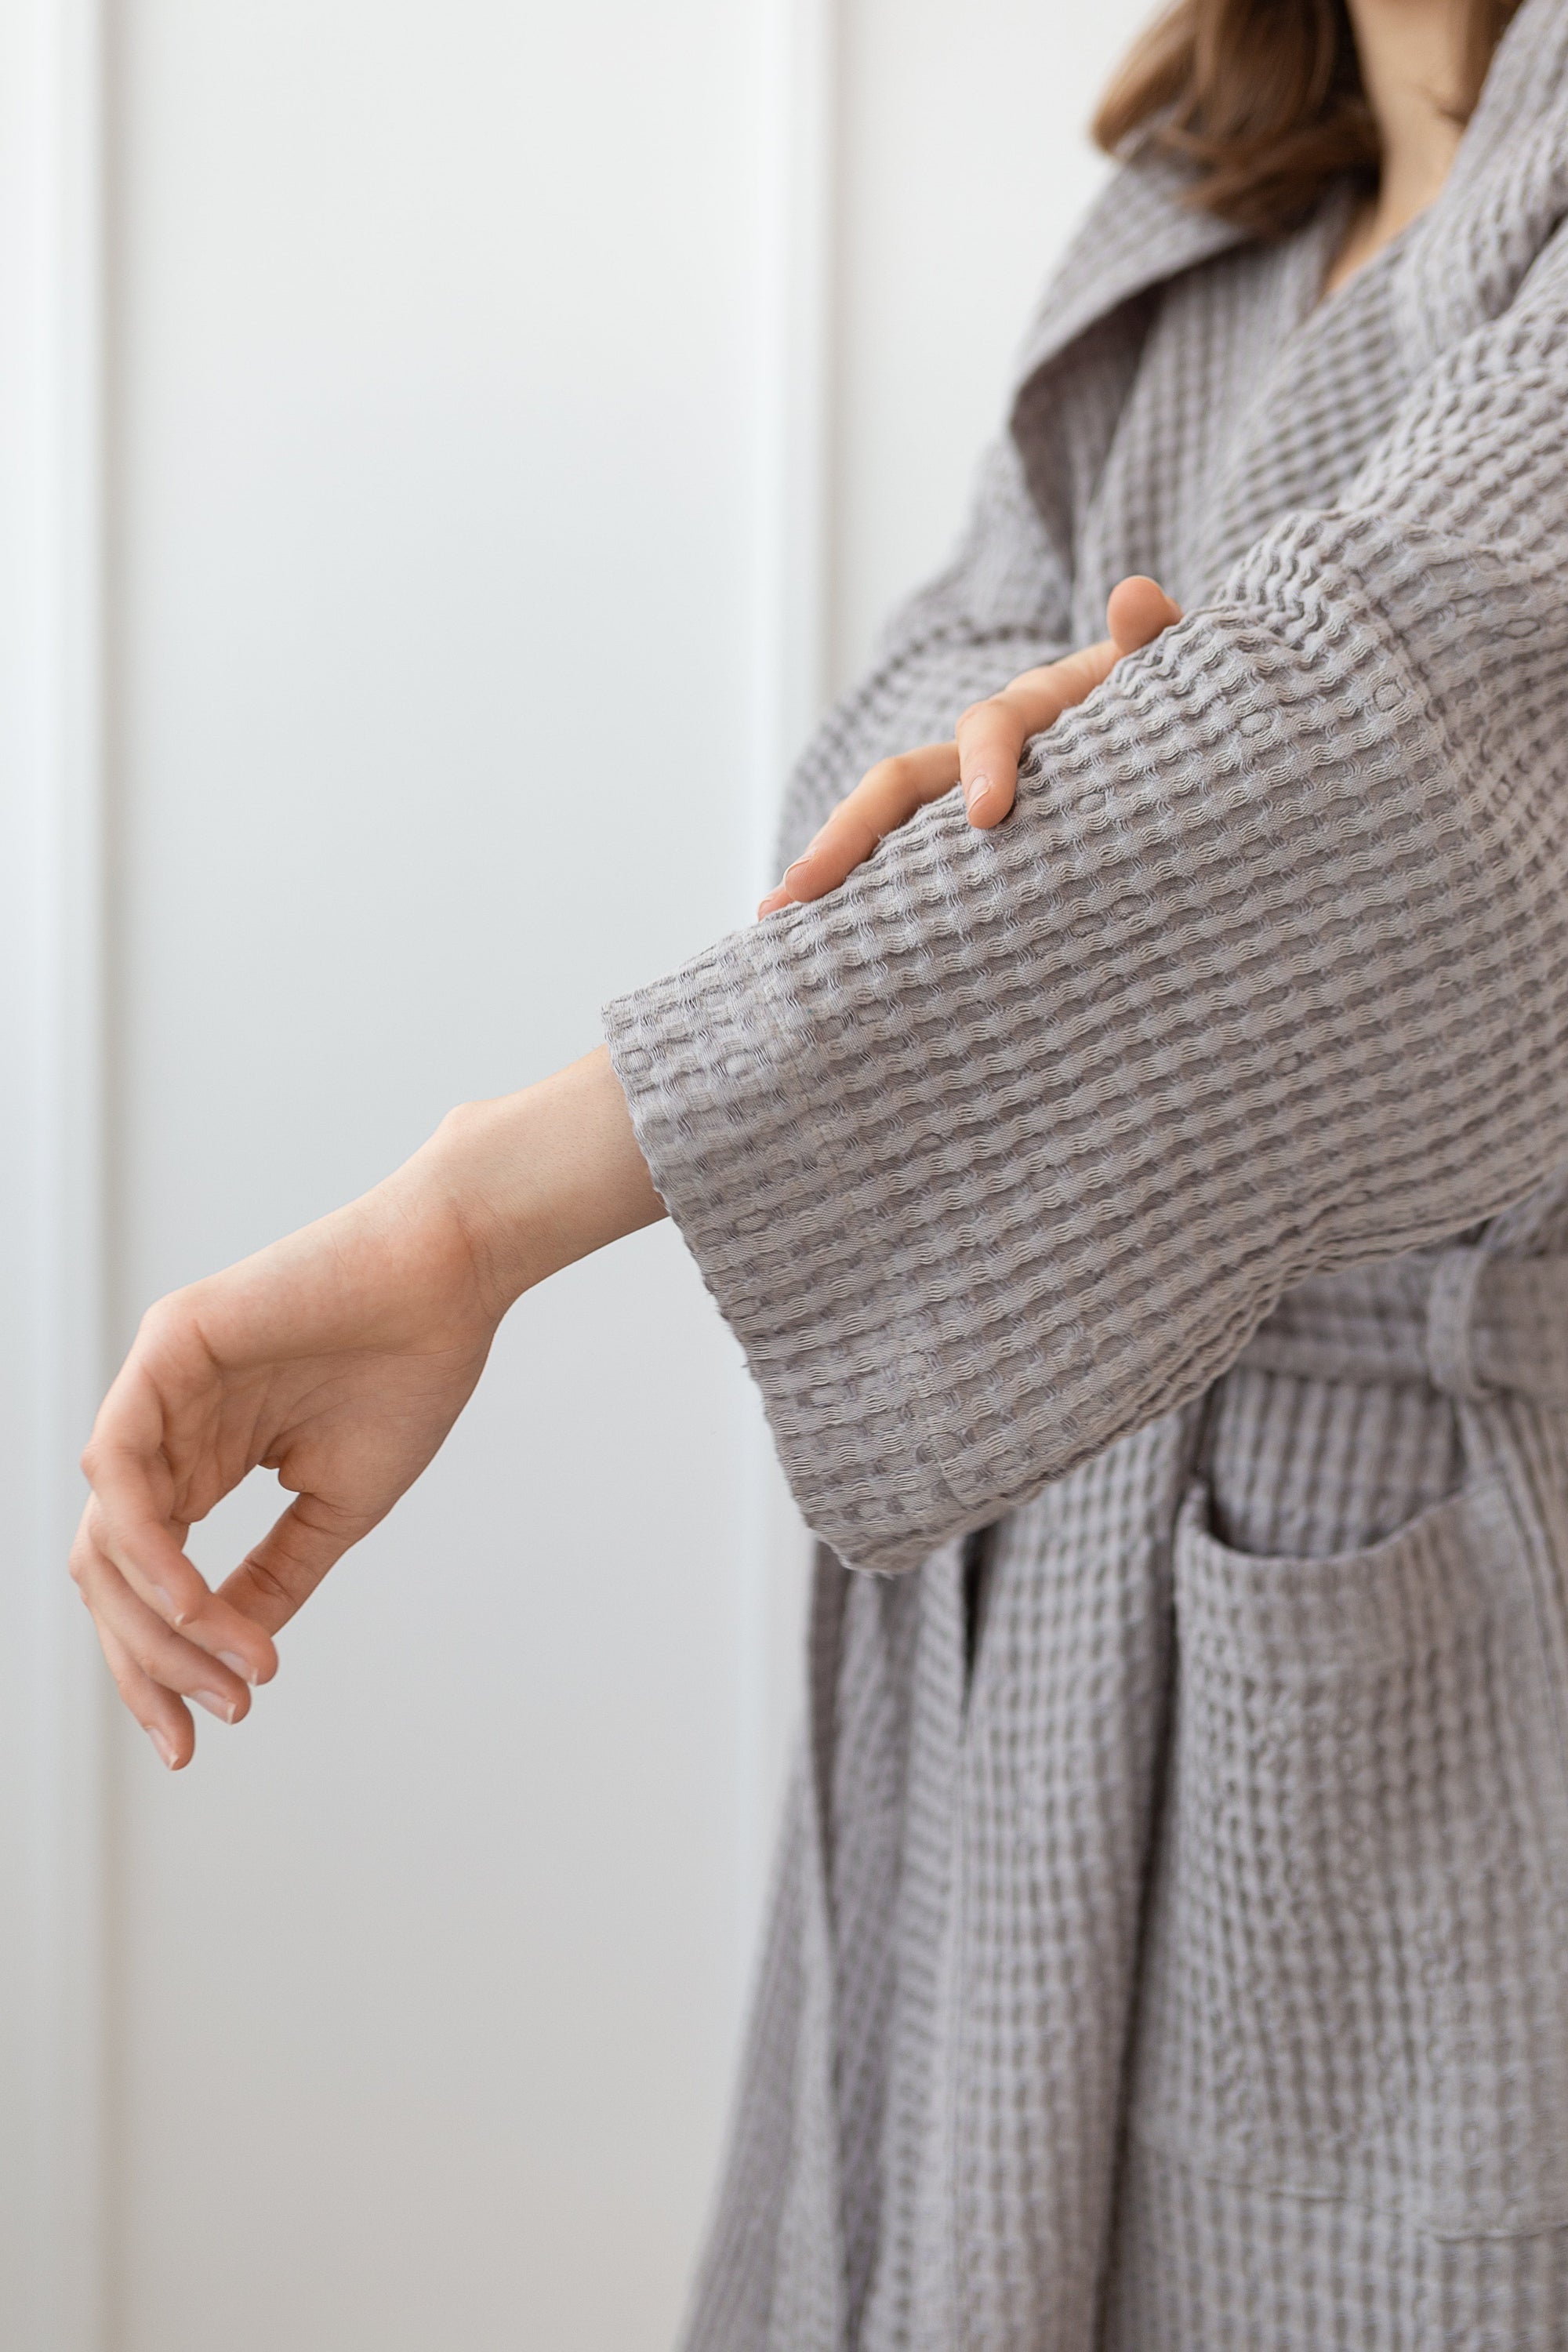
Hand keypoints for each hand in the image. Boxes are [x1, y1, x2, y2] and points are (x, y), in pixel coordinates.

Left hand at [71, 1050, 662, 1768]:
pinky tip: (191, 1597)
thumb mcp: (336, 1506)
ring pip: (106, 1531)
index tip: (206, 1734)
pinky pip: (119, 1464)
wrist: (454, 1276)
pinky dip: (147, 1542)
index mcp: (203, 1460)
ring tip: (227, 1666)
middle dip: (149, 1660)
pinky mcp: (166, 1346)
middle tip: (213, 1715)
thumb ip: (272, 1577)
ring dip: (156, 1619)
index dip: (162, 1665)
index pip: (146, 1579)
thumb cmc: (412, 1370)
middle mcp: (168, 1428)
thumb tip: (228, 1658)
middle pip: (110, 1570)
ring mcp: (159, 1386)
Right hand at [757, 574, 1180, 915]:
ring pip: (886, 836)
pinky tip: (820, 949)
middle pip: (899, 786)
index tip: (987, 815)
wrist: (1172, 753)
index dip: (986, 762)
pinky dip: (863, 907)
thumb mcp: (1172, 676)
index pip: (993, 727)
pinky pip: (908, 880)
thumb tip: (1135, 593)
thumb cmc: (1169, 714)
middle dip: (849, 834)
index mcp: (1030, 714)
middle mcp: (978, 759)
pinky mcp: (967, 860)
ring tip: (778, 917)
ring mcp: (962, 810)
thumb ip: (1159, 641)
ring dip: (831, 870)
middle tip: (805, 885)